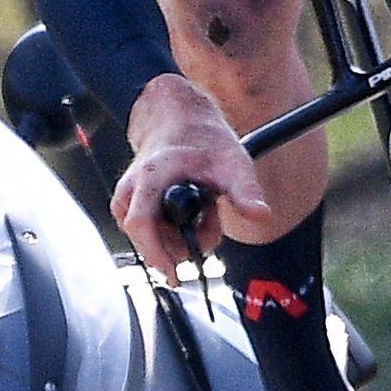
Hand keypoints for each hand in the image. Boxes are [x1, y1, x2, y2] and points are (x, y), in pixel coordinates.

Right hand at [111, 72, 275, 276]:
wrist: (182, 118)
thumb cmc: (204, 139)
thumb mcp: (232, 163)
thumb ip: (245, 191)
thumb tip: (261, 215)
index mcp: (152, 175)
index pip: (141, 224)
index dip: (156, 254)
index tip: (177, 273)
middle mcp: (132, 187)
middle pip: (143, 237)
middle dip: (175, 247)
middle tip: (207, 234)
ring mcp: (128, 195)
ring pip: (145, 236)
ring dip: (175, 239)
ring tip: (204, 217)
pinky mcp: (131, 202)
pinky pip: (146, 230)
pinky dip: (169, 232)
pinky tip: (189, 218)